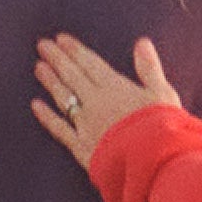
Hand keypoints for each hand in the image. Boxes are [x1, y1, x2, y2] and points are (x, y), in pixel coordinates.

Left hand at [32, 33, 182, 167]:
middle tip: (42, 45)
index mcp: (116, 87)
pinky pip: (60, 129)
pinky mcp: (82, 147)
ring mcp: (86, 124)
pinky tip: (36, 106)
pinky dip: (47, 117)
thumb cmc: (165, 128)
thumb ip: (149, 68)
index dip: (75, 50)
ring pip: (63, 98)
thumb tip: (142, 42)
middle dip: (57, 59)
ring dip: (50, 82)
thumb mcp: (163, 94)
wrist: (154, 163)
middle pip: (72, 76)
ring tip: (38, 67)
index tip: (61, 39)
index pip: (90, 64)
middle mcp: (96, 102)